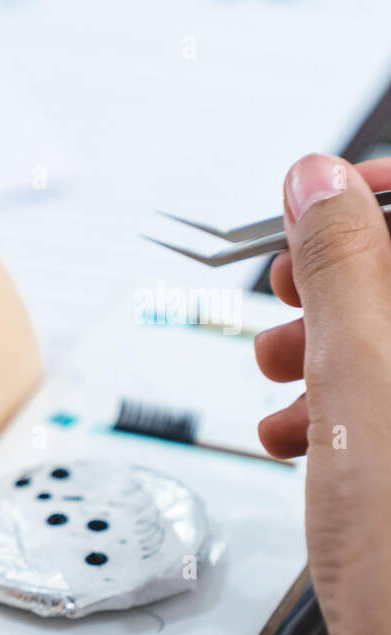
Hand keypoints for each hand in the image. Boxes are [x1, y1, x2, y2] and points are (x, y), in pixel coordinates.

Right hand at [256, 153, 390, 634]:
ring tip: (275, 377)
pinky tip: (294, 433)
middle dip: (340, 278)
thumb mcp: (361, 389)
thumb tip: (320, 182)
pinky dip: (343, 406)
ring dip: (329, 346)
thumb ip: (343, 271)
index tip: (321, 200)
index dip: (379, 192)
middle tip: (281, 293)